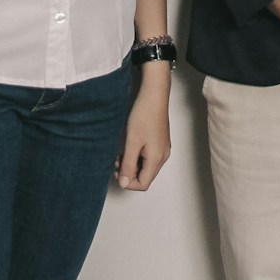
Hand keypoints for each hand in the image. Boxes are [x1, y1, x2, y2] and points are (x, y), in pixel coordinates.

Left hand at [116, 68, 172, 190]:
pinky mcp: (160, 142)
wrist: (154, 96)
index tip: (117, 171)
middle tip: (116, 162)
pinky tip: (129, 147)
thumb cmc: (144, 115)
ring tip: (120, 154)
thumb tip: (124, 183)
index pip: (143, 184)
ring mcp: (163, 149)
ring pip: (146, 167)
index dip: (127, 182)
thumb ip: (127, 165)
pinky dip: (137, 157)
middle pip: (145, 176)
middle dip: (129, 173)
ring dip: (132, 165)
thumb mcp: (132, 142)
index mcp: (157, 159)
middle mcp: (163, 156)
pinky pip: (148, 158)